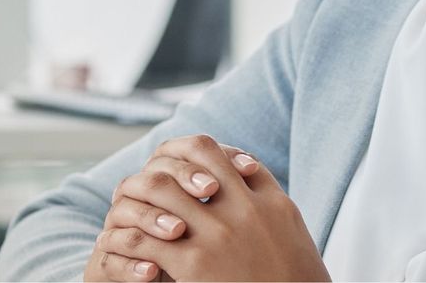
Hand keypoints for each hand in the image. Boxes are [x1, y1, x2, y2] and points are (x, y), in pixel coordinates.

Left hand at [89, 134, 329, 281]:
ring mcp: (220, 233)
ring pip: (163, 188)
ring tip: (132, 208)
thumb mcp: (291, 232)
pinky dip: (134, 237)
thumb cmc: (294, 282)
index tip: (184, 168)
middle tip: (151, 180)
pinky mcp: (196, 262)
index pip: (230, 155)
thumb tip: (243, 173)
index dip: (201, 156)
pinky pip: (149, 237)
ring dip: (144, 195)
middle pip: (197, 157)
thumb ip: (268, 202)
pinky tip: (131, 244)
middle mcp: (246, 209)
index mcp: (272, 202)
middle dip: (169, 164)